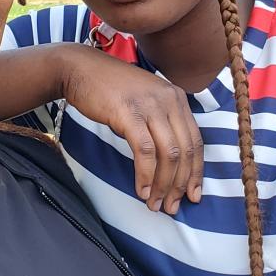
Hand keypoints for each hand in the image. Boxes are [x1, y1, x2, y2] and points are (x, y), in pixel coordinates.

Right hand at [59, 45, 203, 213]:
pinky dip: (145, 174)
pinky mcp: (129, 113)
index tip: (193, 195)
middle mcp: (169, 100)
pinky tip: (141, 190)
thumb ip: (161, 122)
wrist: (79, 69)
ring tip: (155, 204)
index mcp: (177, 98)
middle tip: (172, 206)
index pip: (196, 141)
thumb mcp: (146, 100)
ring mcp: (150, 105)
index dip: (196, 172)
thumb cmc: (110, 89)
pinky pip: (145, 151)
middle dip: (180, 184)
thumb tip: (169, 162)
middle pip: (185, 151)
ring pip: (168, 154)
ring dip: (163, 184)